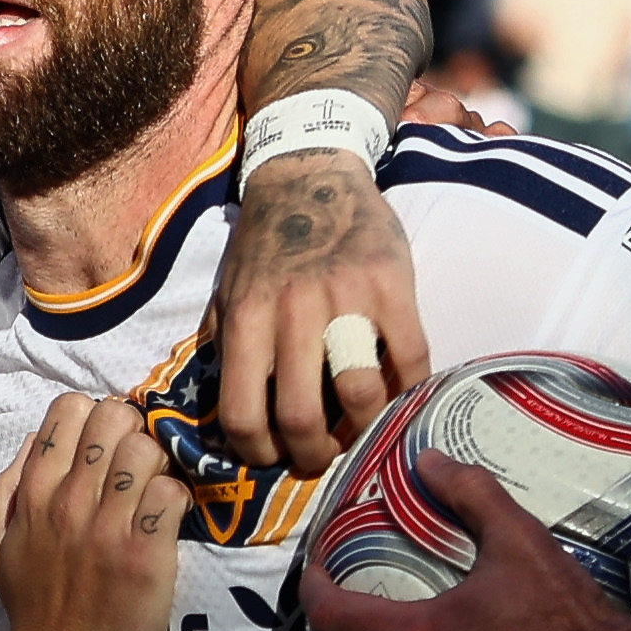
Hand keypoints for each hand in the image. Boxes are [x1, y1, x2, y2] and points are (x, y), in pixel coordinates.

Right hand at [0, 394, 183, 630]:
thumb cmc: (34, 613)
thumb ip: (9, 492)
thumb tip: (35, 442)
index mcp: (33, 494)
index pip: (69, 409)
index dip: (96, 417)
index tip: (106, 446)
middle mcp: (68, 501)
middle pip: (115, 418)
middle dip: (133, 433)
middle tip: (138, 468)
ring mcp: (107, 527)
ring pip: (147, 449)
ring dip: (159, 467)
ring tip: (155, 497)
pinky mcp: (146, 555)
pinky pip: (173, 494)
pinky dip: (178, 502)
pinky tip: (169, 524)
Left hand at [211, 151, 425, 478]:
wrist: (310, 172)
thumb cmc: (266, 243)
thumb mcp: (227, 292)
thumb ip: (225, 347)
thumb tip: (221, 415)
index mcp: (246, 319)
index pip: (243, 412)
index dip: (259, 451)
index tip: (274, 457)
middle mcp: (291, 311)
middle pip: (301, 415)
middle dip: (312, 453)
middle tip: (321, 455)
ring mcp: (345, 298)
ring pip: (359, 394)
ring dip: (362, 427)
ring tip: (361, 428)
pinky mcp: (391, 284)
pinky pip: (410, 357)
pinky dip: (409, 389)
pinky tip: (401, 395)